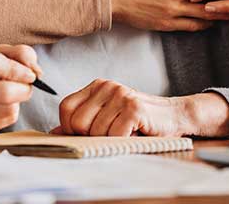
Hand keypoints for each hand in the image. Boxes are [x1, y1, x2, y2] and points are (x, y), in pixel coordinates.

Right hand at [0, 44, 40, 135]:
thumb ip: (21, 54)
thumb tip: (35, 72)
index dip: (18, 70)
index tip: (30, 74)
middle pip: (3, 92)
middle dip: (24, 89)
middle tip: (27, 86)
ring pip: (6, 110)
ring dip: (18, 102)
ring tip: (14, 94)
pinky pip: (3, 122)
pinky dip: (10, 113)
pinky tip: (3, 105)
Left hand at [52, 80, 228, 137]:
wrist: (174, 116)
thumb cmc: (138, 120)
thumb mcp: (107, 118)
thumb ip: (83, 123)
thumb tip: (54, 134)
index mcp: (96, 86)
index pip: (65, 108)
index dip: (70, 128)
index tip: (87, 135)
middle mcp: (106, 86)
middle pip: (76, 123)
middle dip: (90, 137)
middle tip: (111, 134)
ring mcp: (120, 95)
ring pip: (95, 132)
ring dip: (110, 140)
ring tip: (125, 132)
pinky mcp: (133, 107)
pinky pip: (113, 134)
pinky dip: (122, 141)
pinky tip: (133, 133)